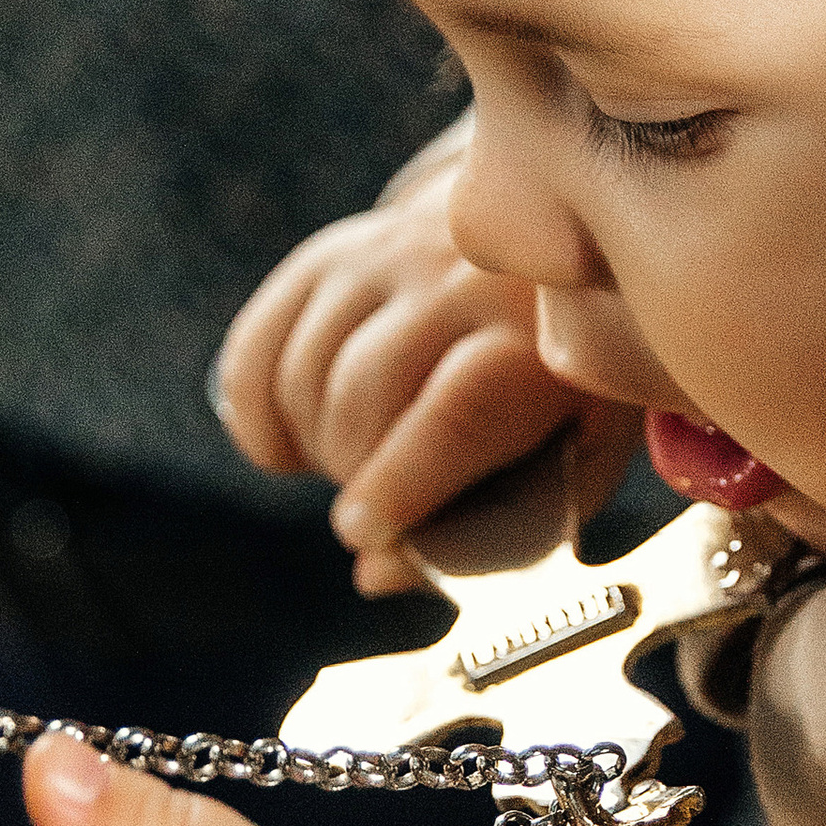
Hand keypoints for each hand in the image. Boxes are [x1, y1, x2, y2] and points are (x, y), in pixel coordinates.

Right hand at [212, 115, 634, 592]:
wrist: (553, 252)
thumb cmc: (562, 393)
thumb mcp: (568, 464)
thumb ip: (492, 530)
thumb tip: (376, 572)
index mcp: (543, 342)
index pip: (456, 411)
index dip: (398, 482)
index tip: (364, 533)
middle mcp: (465, 281)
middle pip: (365, 389)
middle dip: (354, 470)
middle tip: (382, 509)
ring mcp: (392, 257)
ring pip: (306, 368)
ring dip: (312, 443)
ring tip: (355, 468)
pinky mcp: (334, 256)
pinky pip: (257, 347)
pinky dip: (257, 415)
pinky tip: (289, 448)